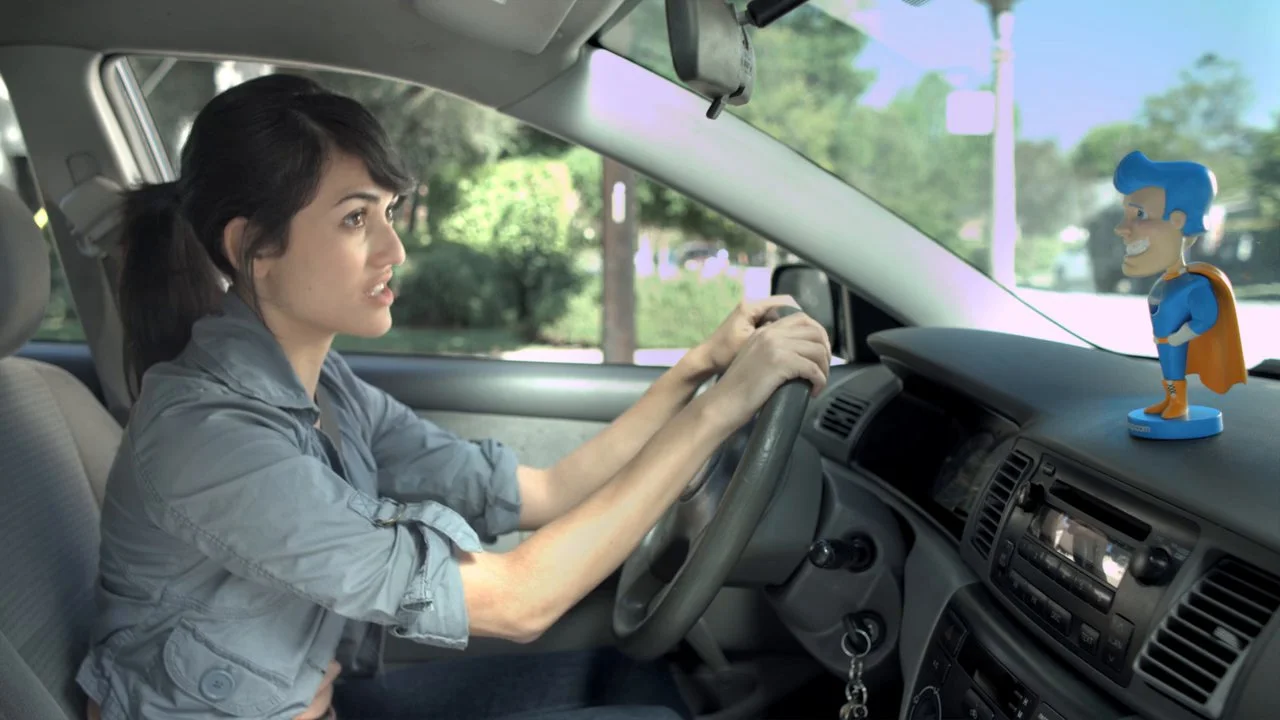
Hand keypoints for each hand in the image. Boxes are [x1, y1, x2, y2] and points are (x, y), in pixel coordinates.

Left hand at [696, 295, 804, 373]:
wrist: (706, 360)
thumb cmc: (724, 354)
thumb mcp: (750, 345)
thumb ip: (772, 337)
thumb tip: (799, 336)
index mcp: (752, 306)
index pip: (788, 303)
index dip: (803, 318)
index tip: (811, 334)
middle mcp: (753, 305)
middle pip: (788, 309)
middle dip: (801, 326)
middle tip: (811, 342)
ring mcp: (752, 314)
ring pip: (782, 318)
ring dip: (793, 331)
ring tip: (803, 346)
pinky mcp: (752, 323)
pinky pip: (775, 324)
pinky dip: (784, 335)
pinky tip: (789, 348)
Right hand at [701, 311, 830, 428]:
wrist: (724, 402)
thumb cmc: (738, 388)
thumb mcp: (755, 359)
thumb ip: (772, 349)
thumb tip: (799, 355)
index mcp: (765, 331)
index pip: (802, 319)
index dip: (818, 334)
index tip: (819, 354)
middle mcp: (771, 333)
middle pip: (815, 332)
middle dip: (825, 351)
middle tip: (822, 370)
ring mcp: (775, 346)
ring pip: (817, 350)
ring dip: (824, 368)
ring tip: (818, 382)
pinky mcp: (780, 363)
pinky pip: (813, 368)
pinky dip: (819, 380)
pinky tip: (814, 391)